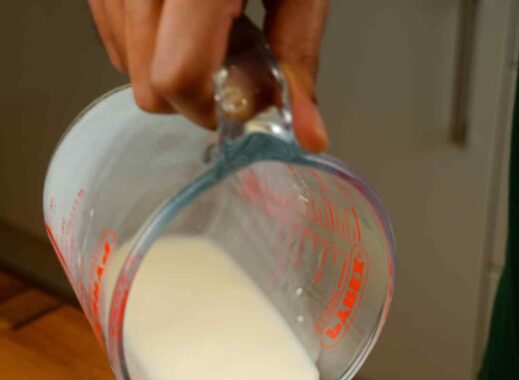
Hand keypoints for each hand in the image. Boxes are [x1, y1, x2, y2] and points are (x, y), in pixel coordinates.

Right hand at [87, 0, 328, 150]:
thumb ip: (298, 53)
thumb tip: (306, 131)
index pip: (178, 76)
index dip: (213, 106)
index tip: (244, 101)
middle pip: (148, 84)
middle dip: (196, 93)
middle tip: (238, 57)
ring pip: (128, 63)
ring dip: (173, 65)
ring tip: (216, 20)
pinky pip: (114, 32)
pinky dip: (151, 39)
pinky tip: (187, 9)